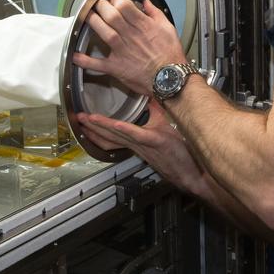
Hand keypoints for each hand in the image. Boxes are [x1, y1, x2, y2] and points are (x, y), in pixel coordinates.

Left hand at [70, 0, 185, 95]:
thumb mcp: (168, 28)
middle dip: (102, 7)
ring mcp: (122, 51)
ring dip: (94, 23)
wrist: (170, 78)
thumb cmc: (170, 55)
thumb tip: (146, 2)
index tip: (114, 0)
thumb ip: (155, 13)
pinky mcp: (117, 67)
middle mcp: (131, 36)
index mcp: (143, 26)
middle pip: (111, 16)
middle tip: (98, 5)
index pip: (124, 6)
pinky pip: (98, 64)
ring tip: (88, 17)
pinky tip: (75, 56)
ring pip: (104, 33)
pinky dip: (85, 61)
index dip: (116, 0)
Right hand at [74, 100, 206, 195]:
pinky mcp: (156, 142)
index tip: (87, 122)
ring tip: (87, 119)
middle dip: (92, 127)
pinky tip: (114, 123)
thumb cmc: (184, 156)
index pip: (115, 136)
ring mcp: (146, 144)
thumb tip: (153, 99)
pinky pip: (136, 135)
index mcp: (140, 143)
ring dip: (101, 126)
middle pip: (110, 136)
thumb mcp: (166, 132)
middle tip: (77, 120)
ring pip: (118, 134)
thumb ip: (157, 117)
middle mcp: (139, 145)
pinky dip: (124, 129)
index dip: (99, 129)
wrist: (197, 174)